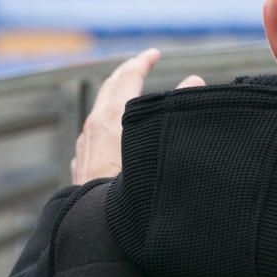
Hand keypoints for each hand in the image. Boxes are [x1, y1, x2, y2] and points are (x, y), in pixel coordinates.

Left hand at [70, 49, 205, 183]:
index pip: (130, 76)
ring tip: (127, 94)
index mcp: (114, 116)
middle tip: (141, 64)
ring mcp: (85, 144)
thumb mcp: (159, 141)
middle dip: (126, 71)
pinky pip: (91, 132)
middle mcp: (95, 125)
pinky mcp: (81, 162)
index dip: (144, 61)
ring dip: (114, 95)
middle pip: (109, 86)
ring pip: (98, 110)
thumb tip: (195, 80)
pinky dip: (104, 121)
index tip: (155, 53)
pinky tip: (110, 131)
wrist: (101, 223)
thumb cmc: (133, 186)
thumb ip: (176, 108)